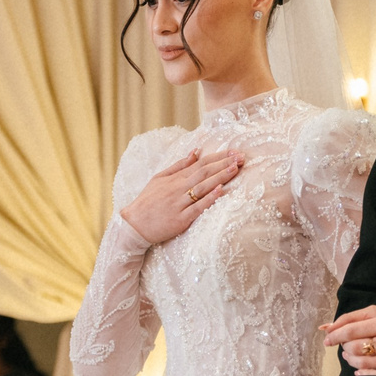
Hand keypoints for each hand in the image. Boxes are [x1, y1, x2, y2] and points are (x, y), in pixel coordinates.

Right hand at [119, 149, 242, 244]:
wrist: (134, 224)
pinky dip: (209, 198)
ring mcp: (179, 204)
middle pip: (204, 172)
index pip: (201, 163)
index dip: (218, 157)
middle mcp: (178, 188)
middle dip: (224, 164)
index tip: (234, 152)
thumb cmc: (147, 201)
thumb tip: (196, 151)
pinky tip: (220, 190)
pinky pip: (197, 207)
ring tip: (235, 168)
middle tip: (241, 157)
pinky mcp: (181, 219)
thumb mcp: (159, 178)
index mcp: (175, 178)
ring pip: (203, 187)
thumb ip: (179, 165)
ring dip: (220, 176)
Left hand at [322, 305, 375, 375]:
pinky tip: (360, 370)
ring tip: (350, 356)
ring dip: (350, 361)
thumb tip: (325, 328)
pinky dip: (363, 374)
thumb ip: (351, 318)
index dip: (335, 336)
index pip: (351, 330)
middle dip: (344, 347)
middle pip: (354, 348)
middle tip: (345, 346)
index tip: (326, 339)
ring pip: (361, 364)